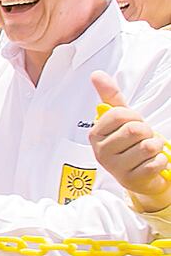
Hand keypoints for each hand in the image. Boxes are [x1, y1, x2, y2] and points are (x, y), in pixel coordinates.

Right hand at [90, 71, 170, 210]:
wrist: (140, 173)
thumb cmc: (129, 144)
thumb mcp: (120, 119)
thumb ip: (109, 96)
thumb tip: (96, 75)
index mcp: (95, 133)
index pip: (119, 114)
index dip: (134, 116)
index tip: (133, 123)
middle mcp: (101, 151)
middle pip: (134, 130)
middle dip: (146, 132)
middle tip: (142, 139)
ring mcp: (114, 167)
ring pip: (147, 146)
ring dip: (155, 146)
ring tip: (147, 151)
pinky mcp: (131, 180)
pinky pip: (155, 163)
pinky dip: (161, 161)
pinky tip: (151, 163)